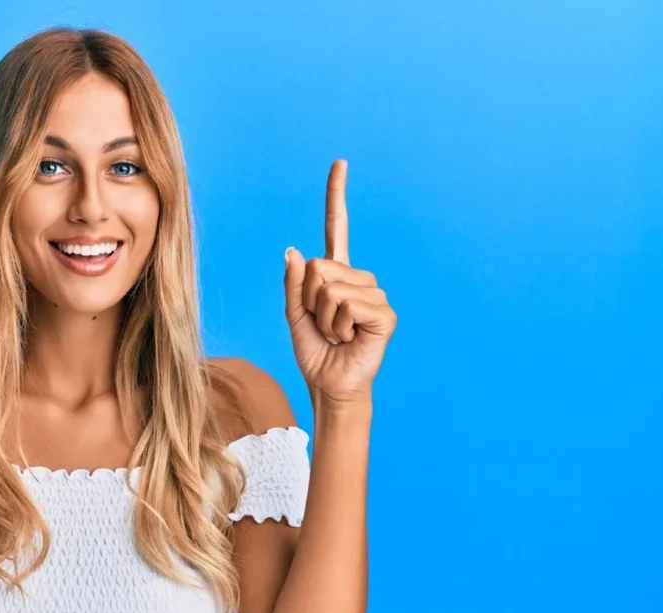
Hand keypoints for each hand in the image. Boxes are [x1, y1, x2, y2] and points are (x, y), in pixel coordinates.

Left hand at [283, 160, 396, 406]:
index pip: (337, 228)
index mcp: (336, 275)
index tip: (340, 163)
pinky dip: (338, 326)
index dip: (337, 196)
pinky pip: (346, 305)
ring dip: (323, 318)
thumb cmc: (314, 352)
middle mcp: (358, 279)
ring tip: (336, 334)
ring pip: (329, 289)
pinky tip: (349, 338)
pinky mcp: (384, 314)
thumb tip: (294, 250)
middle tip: (322, 325)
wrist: (329, 384)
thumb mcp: (293, 315)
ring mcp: (374, 294)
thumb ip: (293, 284)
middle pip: (318, 268)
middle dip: (309, 301)